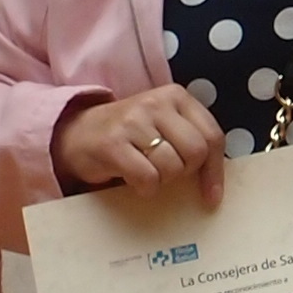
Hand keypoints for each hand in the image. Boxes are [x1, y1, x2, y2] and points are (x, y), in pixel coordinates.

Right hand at [52, 86, 226, 205]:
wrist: (77, 134)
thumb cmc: (129, 136)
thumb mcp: (164, 125)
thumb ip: (190, 140)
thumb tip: (215, 185)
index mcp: (175, 96)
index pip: (212, 136)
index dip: (215, 171)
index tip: (210, 197)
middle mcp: (155, 103)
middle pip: (195, 152)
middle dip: (185, 173)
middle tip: (166, 173)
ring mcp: (133, 121)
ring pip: (172, 167)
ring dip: (162, 181)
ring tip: (146, 172)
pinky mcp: (113, 143)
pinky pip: (147, 178)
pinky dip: (144, 188)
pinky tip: (134, 181)